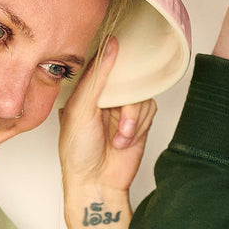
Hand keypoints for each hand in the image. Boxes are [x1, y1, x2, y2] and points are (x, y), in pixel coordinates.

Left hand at [58, 38, 156, 194]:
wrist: (96, 183)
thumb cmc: (78, 151)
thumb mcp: (81, 109)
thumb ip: (97, 77)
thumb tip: (111, 45)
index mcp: (85, 90)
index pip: (104, 61)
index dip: (112, 57)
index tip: (121, 47)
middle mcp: (105, 97)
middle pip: (128, 76)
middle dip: (124, 97)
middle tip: (113, 110)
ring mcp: (123, 108)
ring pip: (141, 94)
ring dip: (131, 118)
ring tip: (118, 137)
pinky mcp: (140, 121)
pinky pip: (150, 109)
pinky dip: (139, 125)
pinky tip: (125, 140)